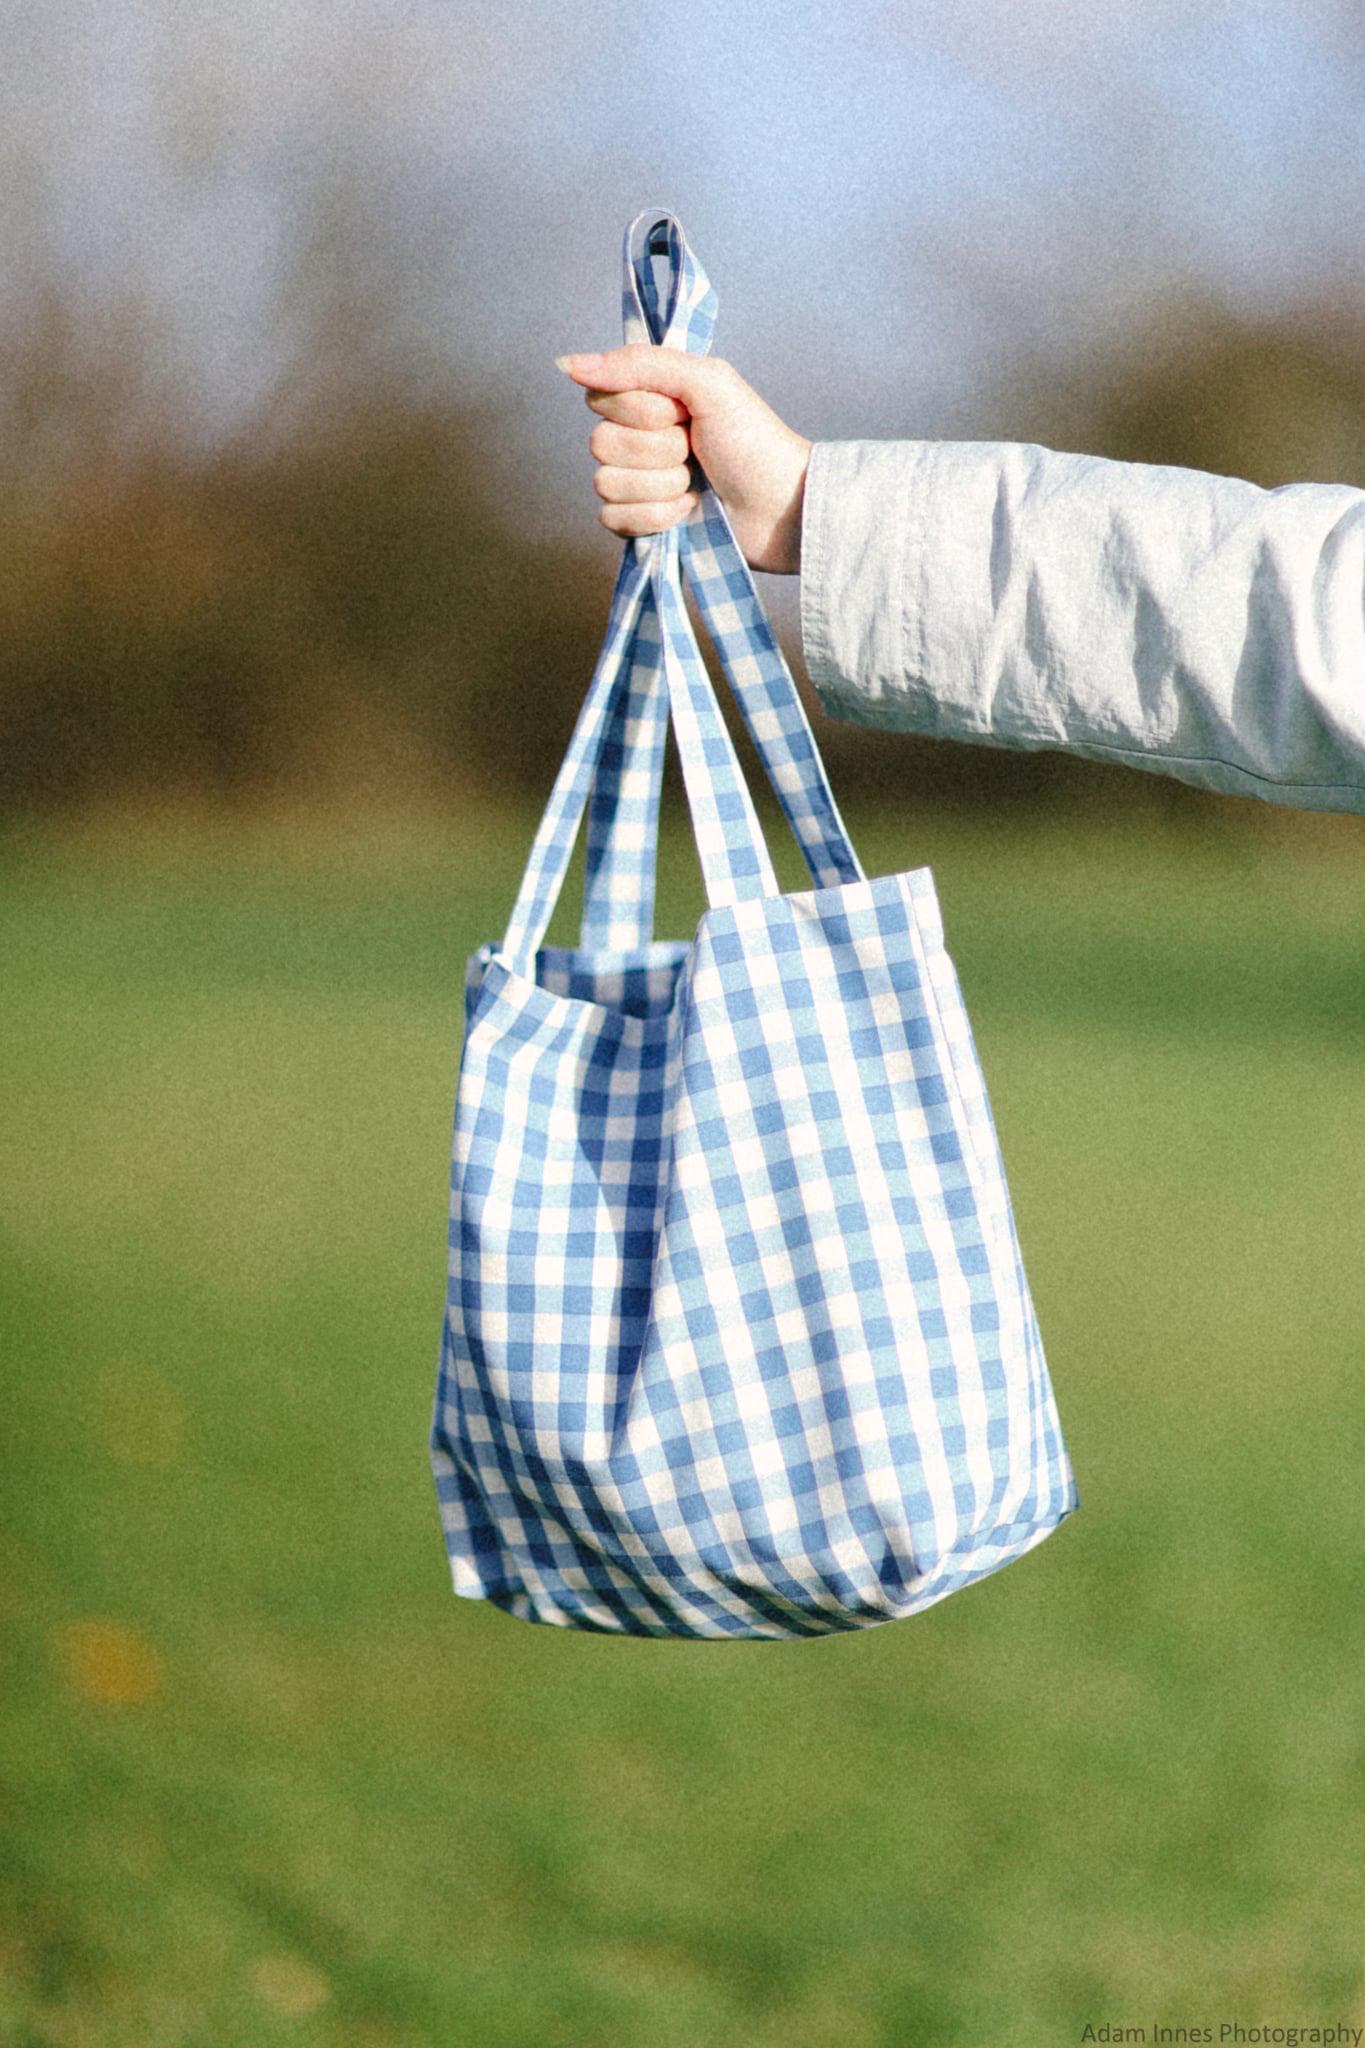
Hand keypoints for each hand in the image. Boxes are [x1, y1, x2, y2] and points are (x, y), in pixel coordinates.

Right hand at [555, 345, 810, 574]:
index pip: (600, 398)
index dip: (639, 410)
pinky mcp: (641, 524)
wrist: (782, 507)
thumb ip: (640, 364)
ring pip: (606, 483)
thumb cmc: (754, 442)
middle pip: (600, 443)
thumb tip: (568, 362)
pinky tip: (688, 512)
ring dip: (661, 486)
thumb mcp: (707, 382)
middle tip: (696, 451)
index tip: (681, 413)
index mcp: (650, 399)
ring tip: (696, 484)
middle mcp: (637, 438)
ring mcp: (637, 483)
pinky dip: (656, 517)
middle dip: (657, 451)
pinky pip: (613, 519)